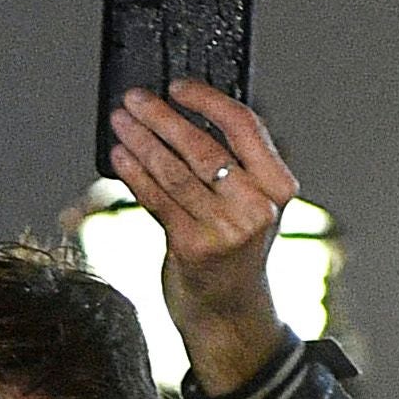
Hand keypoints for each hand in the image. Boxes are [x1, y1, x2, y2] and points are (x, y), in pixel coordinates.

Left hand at [107, 80, 302, 396]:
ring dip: (141, 141)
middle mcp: (257, 208)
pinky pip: (157, 199)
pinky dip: (135, 174)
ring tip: (121, 122)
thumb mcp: (250, 203)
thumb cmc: (235, 249)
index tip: (177, 87)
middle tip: (135, 99)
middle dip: (162, 118)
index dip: (206, 100)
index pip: (244, 126)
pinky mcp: (193, 248)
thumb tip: (182, 111)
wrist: (229, 312)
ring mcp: (226, 231)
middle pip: (204, 147)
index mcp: (278, 187)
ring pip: (175, 172)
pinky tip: (120, 156)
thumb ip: (234, 162)